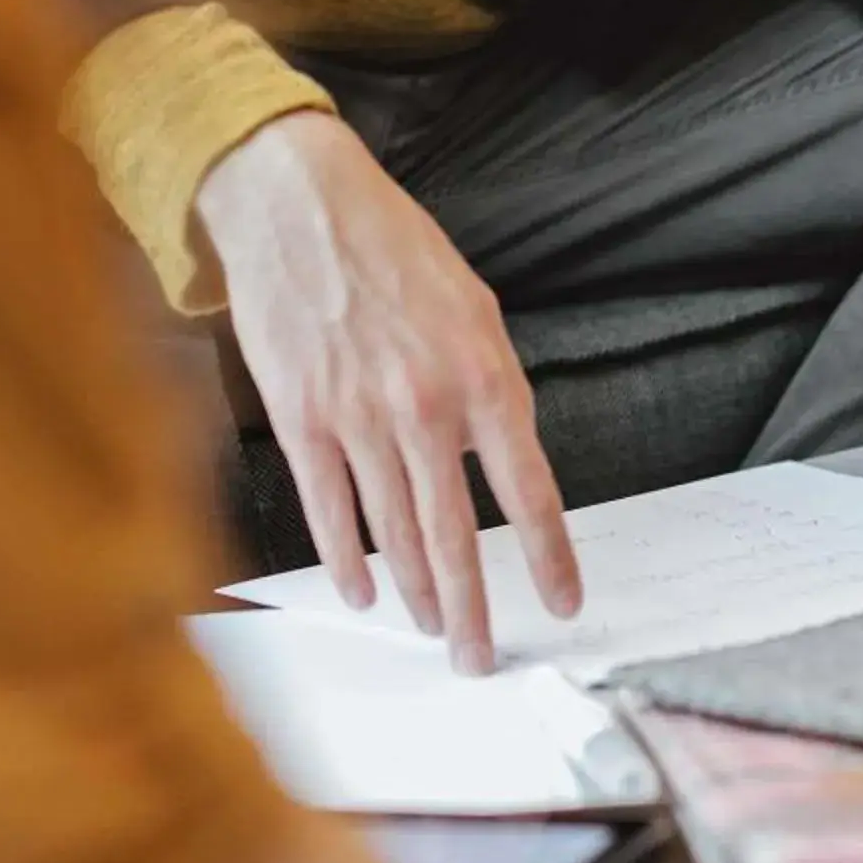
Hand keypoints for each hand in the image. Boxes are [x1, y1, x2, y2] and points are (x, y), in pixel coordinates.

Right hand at [197, 112, 580, 673]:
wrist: (300, 204)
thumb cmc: (392, 248)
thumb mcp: (472, 306)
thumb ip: (489, 386)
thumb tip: (496, 459)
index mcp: (483, 375)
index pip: (529, 491)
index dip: (548, 557)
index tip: (563, 602)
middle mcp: (426, 407)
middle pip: (455, 536)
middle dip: (473, 609)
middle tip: (482, 657)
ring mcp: (359, 418)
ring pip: (395, 534)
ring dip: (416, 594)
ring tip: (432, 631)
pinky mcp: (301, 419)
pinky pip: (329, 511)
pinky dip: (347, 560)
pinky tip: (363, 592)